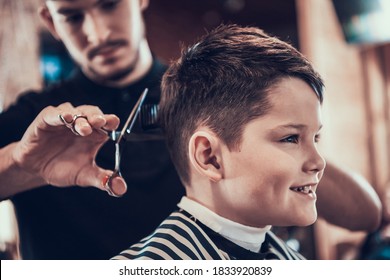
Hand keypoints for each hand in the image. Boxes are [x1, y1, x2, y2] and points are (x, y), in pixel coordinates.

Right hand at [12, 102, 126, 195]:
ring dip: (81, 119)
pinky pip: (52, 114)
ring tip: (84, 129)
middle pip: (93, 113)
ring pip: (75, 112)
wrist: (36, 170)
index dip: (111, 121)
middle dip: (97, 117)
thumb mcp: (85, 176)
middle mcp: (81, 123)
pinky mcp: (45, 120)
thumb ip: (102, 180)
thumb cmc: (63, 168)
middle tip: (101, 122)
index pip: (107, 122)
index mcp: (95, 134)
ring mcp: (64, 120)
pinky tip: (66, 118)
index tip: (115, 123)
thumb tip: (120, 188)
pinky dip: (59, 115)